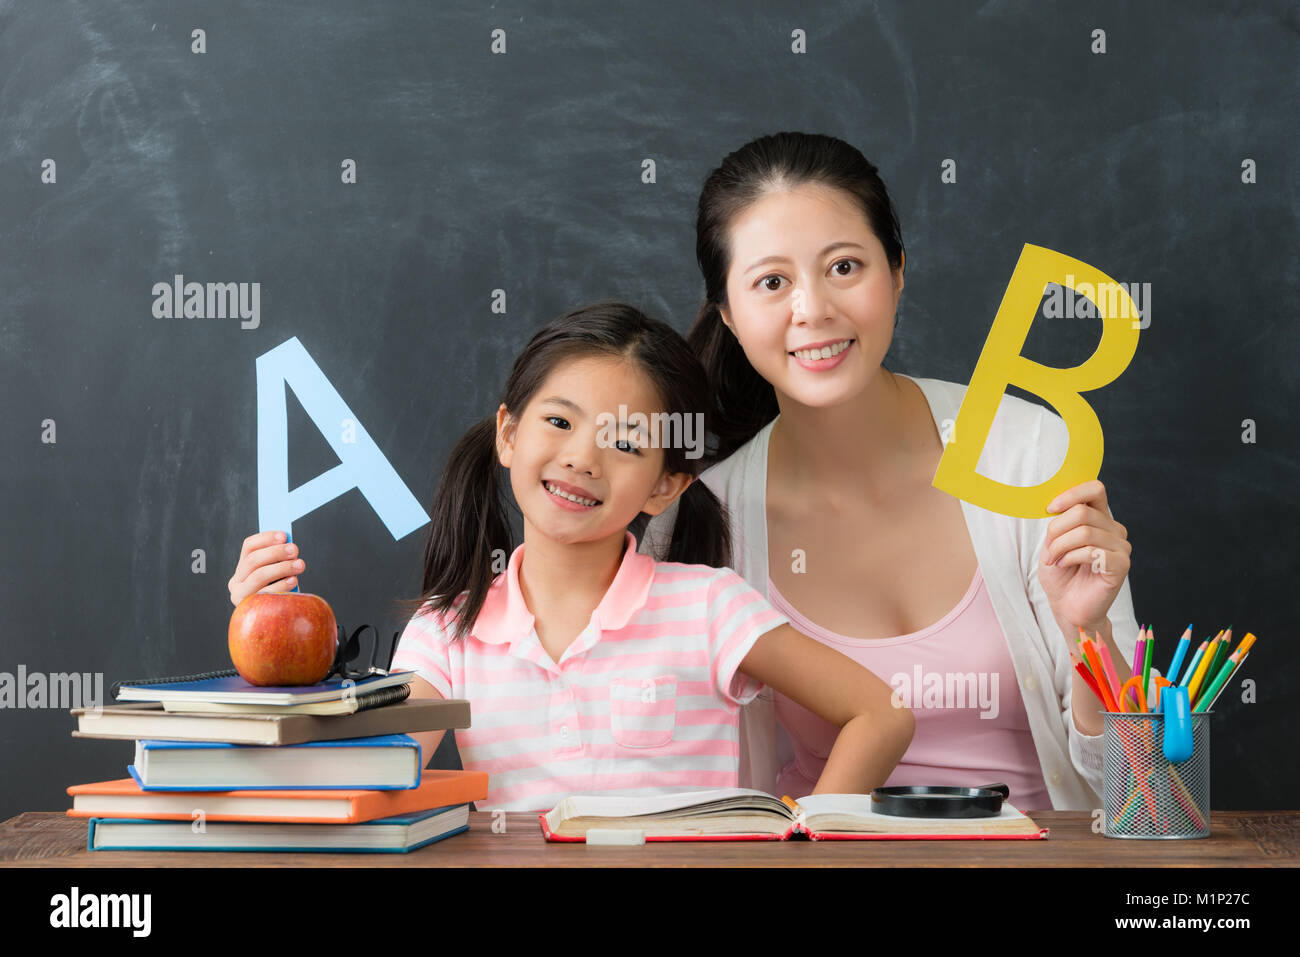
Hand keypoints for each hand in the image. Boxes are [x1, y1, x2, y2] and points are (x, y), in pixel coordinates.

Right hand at [228, 530, 305, 605]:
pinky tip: (294, 580)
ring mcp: (240, 596)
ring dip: (281, 567)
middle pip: (253, 560)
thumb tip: (288, 543)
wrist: (278, 619)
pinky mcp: (249, 609)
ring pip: (258, 575)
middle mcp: (236, 582)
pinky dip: (281, 585)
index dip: (266, 538)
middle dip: (276, 552)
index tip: (284, 535)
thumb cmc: (281, 591)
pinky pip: (266, 593)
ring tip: (300, 564)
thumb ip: (279, 560)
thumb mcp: (278, 574)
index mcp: (242, 568)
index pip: (249, 546)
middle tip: (295, 549)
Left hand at [1038, 480, 1130, 635]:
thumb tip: (1056, 503)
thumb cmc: (1060, 574)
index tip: (1050, 508)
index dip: (1070, 494)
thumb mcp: (1052, 542)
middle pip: (1082, 512)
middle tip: (1049, 550)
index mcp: (1100, 518)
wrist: (1067, 607)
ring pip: (1085, 531)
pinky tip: (1066, 565)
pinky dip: (1070, 557)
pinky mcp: (1121, 564)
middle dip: (1056, 530)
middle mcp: (1114, 529)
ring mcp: (1121, 546)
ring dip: (1060, 547)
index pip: (1095, 489)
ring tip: (1055, 560)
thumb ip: (1059, 521)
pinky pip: (1092, 551)